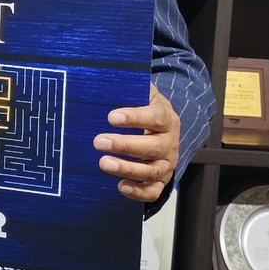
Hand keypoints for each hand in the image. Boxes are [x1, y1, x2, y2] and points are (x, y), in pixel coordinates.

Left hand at [93, 83, 179, 202]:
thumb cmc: (145, 109)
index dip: (134, 117)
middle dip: (125, 145)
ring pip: (152, 170)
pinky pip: (154, 191)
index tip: (111, 117)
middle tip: (99, 142)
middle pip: (152, 147)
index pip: (155, 117)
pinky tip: (120, 187)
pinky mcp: (161, 180)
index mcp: (166, 118)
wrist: (165, 129)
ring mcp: (167, 163)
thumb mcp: (142, 94)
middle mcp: (169, 142)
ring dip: (127, 169)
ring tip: (104, 163)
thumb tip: (105, 76)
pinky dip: (139, 193)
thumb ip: (129, 87)